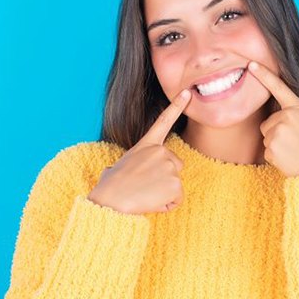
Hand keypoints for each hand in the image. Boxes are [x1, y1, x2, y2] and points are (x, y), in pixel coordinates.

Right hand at [87, 88, 191, 213]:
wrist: (111, 200)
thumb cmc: (110, 187)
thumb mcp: (116, 167)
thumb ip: (126, 165)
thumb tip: (111, 173)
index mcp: (146, 145)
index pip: (163, 122)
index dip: (177, 106)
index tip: (187, 93)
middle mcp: (160, 152)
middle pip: (176, 165)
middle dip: (166, 177)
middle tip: (144, 186)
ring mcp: (169, 166)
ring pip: (175, 185)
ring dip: (163, 194)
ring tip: (144, 194)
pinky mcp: (175, 184)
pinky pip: (176, 199)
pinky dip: (166, 205)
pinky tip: (150, 202)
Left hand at [247, 61, 298, 177]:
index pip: (279, 88)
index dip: (263, 75)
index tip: (251, 64)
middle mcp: (286, 118)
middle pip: (269, 121)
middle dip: (278, 130)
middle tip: (297, 142)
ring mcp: (277, 133)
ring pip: (267, 135)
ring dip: (276, 143)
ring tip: (294, 151)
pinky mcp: (270, 149)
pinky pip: (266, 150)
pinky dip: (275, 156)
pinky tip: (289, 160)